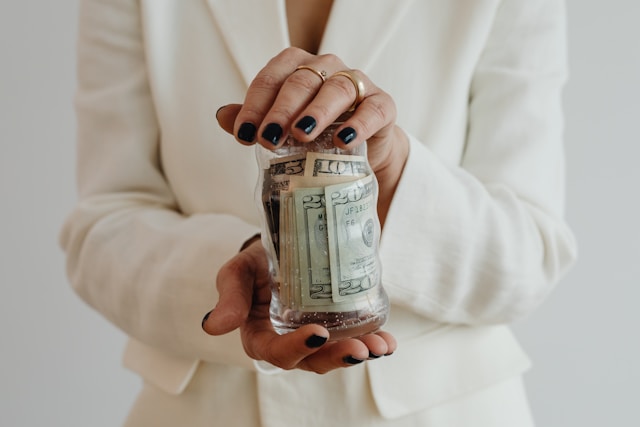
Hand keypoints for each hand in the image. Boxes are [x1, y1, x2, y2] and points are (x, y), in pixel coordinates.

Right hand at [201, 239, 396, 373]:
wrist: (286, 239)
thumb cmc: (258, 260)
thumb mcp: (240, 270)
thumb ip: (230, 294)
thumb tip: (212, 327)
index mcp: (261, 332)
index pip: (273, 351)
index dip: (293, 348)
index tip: (317, 334)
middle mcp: (291, 339)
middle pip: (312, 360)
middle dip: (336, 357)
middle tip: (358, 349)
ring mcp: (318, 333)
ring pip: (337, 352)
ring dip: (359, 352)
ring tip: (379, 347)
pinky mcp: (341, 322)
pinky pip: (357, 337)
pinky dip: (375, 342)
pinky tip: (388, 341)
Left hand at [216, 47, 408, 225]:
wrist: (362, 151)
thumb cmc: (318, 134)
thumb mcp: (284, 129)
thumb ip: (256, 120)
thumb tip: (221, 116)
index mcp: (298, 67)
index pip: (271, 78)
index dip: (254, 105)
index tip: (244, 135)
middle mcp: (327, 68)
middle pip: (301, 81)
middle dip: (281, 110)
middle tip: (268, 138)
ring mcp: (357, 83)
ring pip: (336, 88)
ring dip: (316, 112)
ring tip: (301, 135)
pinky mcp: (382, 104)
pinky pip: (372, 109)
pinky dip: (359, 123)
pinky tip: (344, 140)